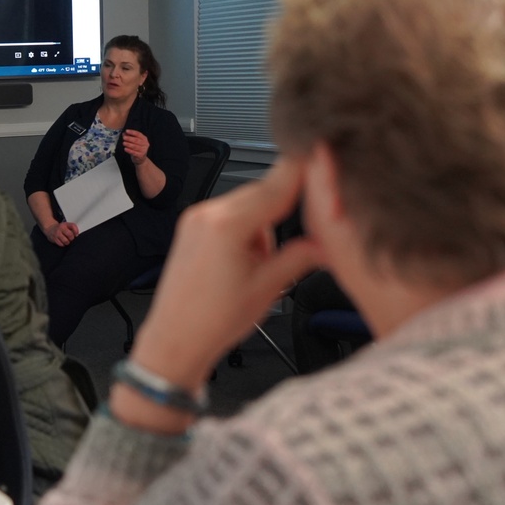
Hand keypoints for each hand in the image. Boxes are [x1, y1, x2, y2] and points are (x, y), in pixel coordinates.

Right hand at [44, 221, 78, 246]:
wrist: (50, 229)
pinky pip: (61, 244)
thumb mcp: (66, 226)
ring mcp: (57, 233)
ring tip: (66, 241)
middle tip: (70, 239)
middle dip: (72, 239)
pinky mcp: (54, 238)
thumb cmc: (60, 228)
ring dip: (67, 242)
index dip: (76, 231)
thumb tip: (76, 235)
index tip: (76, 235)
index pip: (73, 226)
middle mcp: (61, 228)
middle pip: (70, 235)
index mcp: (65, 224)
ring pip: (66, 241)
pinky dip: (63, 244)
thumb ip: (72, 229)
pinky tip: (62, 242)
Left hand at [122, 129, 149, 164]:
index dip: (132, 132)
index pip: (138, 134)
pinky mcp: (141, 155)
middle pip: (137, 140)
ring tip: (123, 143)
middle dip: (130, 138)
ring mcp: (143, 150)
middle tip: (124, 137)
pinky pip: (134, 152)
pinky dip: (129, 150)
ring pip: (135, 146)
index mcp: (144, 139)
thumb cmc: (137, 148)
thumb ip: (129, 137)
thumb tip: (124, 133)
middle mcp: (145, 144)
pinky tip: (125, 149)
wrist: (140, 159)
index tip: (126, 131)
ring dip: (129, 144)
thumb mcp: (134, 142)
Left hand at [129, 160, 325, 388]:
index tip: (326, 164)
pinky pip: (230, 214)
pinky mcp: (191, 226)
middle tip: (306, 235)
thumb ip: (302, 256)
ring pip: (248, 203)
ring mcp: (196, 218)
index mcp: (228, 224)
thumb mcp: (269, 287)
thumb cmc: (212, 321)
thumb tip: (328, 241)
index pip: (279, 184)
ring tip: (259, 264)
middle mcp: (208, 213)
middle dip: (286, 208)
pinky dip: (245, 228)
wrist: (175, 340)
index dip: (307, 172)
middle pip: (264, 190)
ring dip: (263, 223)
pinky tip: (244, 260)